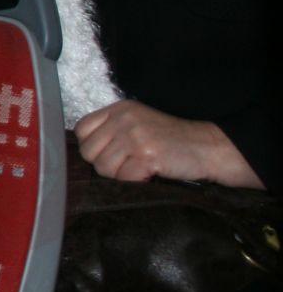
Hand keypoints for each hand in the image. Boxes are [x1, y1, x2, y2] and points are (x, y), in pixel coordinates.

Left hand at [75, 101, 262, 187]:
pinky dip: (134, 182)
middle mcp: (123, 119)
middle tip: (127, 166)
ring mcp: (134, 136)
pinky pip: (123, 178)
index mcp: (119, 109)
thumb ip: (112, 131)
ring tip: (140, 169)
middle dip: (104, 165)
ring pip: (103, 168)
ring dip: (120, 175)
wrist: (209, 148)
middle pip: (88, 152)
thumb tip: (86, 153)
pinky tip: (150, 174)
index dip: (91, 147)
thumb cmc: (173, 140)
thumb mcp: (139, 124)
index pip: (81, 129)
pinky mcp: (146, 155)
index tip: (108, 154)